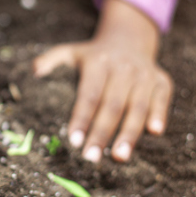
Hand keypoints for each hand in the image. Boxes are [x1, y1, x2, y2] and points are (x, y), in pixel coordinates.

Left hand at [32, 0, 172, 162]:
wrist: (129, 39)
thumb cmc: (92, 55)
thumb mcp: (70, 52)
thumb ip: (50, 60)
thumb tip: (34, 72)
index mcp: (98, 64)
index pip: (89, 95)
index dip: (81, 118)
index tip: (73, 141)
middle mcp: (123, 68)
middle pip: (112, 106)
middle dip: (102, 134)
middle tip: (91, 157)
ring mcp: (144, 74)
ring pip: (137, 107)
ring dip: (129, 133)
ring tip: (120, 157)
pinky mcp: (162, 80)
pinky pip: (161, 99)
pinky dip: (159, 114)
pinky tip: (154, 133)